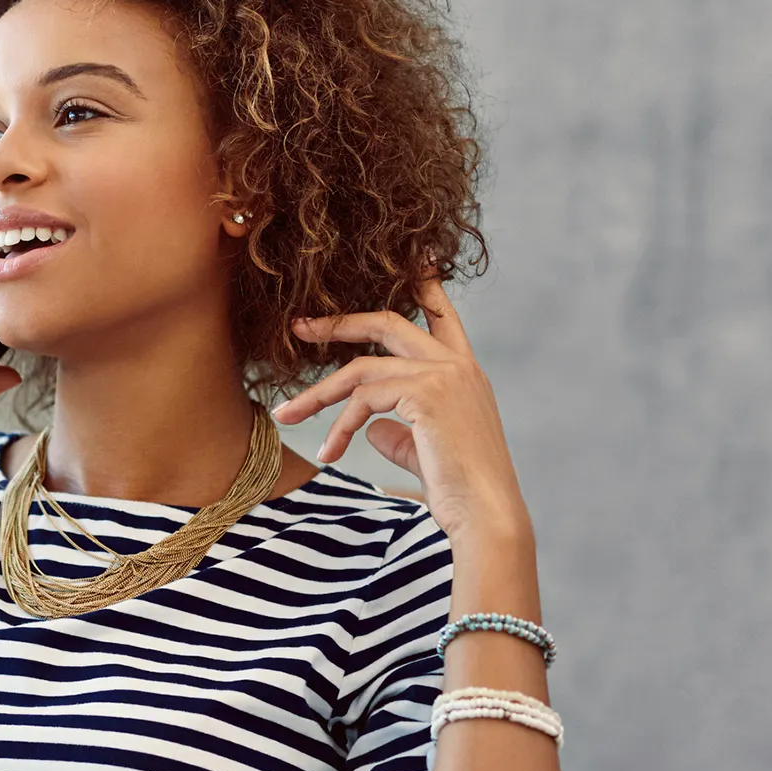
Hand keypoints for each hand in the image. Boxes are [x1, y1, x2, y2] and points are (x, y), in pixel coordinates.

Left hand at [270, 275, 529, 543]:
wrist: (486, 513)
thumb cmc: (458, 487)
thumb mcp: (423, 449)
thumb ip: (397, 431)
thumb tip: (369, 427)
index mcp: (463, 371)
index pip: (441, 314)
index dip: (424, 284)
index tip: (414, 257)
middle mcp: (457, 365)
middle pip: (387, 322)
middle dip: (338, 323)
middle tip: (300, 327)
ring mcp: (444, 376)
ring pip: (361, 369)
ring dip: (317, 394)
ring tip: (286, 416)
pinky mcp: (426, 394)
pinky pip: (363, 399)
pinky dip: (339, 426)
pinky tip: (329, 453)